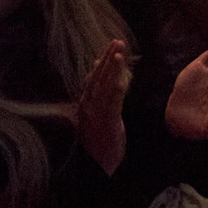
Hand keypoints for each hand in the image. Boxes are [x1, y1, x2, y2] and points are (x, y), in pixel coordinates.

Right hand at [76, 38, 133, 171]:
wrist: (96, 166)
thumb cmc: (98, 141)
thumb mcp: (97, 116)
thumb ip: (98, 96)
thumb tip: (97, 72)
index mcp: (85, 104)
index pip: (94, 78)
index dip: (103, 62)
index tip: (112, 47)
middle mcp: (88, 107)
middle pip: (98, 78)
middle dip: (108, 59)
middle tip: (117, 42)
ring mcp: (95, 115)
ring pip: (104, 87)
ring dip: (112, 69)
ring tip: (119, 53)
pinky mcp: (106, 123)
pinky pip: (112, 103)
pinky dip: (116, 89)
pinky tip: (122, 79)